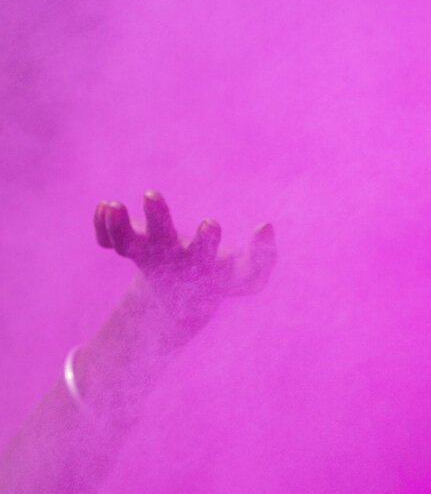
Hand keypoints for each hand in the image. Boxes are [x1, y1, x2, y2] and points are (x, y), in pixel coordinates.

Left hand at [93, 191, 276, 345]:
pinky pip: (107, 242)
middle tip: (151, 193)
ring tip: (113, 205)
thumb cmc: (223, 279)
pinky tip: (105, 208)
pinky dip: (102, 228)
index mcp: (200, 265)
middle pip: (160, 242)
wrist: (182, 300)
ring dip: (117, 227)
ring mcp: (146, 255)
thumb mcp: (249, 276)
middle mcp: (171, 260)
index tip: (210, 222)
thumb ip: (265, 256)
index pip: (203, 255)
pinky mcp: (129, 249)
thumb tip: (266, 225)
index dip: (206, 242)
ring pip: (126, 244)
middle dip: (157, 218)